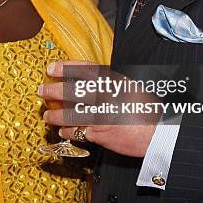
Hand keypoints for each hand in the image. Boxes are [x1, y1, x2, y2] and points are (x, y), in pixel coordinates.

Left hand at [39, 60, 159, 157]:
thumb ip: (111, 83)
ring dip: (55, 114)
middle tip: (41, 90)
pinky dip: (67, 131)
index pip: (84, 70)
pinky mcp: (100, 134)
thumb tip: (93, 81)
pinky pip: (78, 132)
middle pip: (72, 91)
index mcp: (113, 81)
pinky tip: (62, 130)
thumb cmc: (148, 109)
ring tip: (47, 115)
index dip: (65, 68)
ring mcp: (101, 116)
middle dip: (53, 90)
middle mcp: (105, 97)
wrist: (160, 132)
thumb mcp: (131, 87)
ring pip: (70, 114)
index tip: (52, 68)